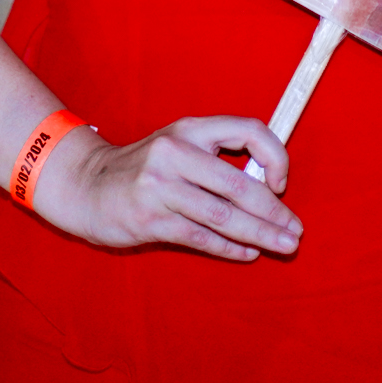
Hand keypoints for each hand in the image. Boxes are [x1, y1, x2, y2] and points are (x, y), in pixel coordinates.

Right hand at [31, 116, 302, 261]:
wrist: (86, 185)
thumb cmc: (144, 168)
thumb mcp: (178, 146)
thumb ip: (216, 159)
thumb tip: (269, 185)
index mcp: (189, 129)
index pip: (248, 130)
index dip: (275, 155)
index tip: (281, 182)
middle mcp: (176, 153)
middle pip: (240, 184)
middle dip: (274, 212)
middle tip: (295, 231)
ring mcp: (161, 187)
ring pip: (223, 216)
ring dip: (260, 234)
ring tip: (283, 246)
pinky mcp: (150, 219)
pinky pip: (201, 238)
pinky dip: (230, 248)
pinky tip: (248, 253)